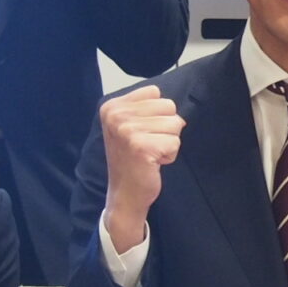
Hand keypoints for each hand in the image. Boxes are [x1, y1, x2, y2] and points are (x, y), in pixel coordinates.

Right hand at [99, 86, 182, 252]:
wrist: (125, 194)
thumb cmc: (132, 159)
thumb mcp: (130, 125)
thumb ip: (146, 107)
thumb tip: (173, 103)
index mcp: (112, 106)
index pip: (156, 92)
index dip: (157, 114)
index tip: (142, 132)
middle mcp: (116, 115)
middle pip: (169, 106)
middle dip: (166, 128)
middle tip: (148, 145)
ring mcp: (126, 130)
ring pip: (175, 124)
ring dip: (168, 142)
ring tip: (150, 153)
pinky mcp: (140, 147)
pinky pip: (175, 142)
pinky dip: (170, 155)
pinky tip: (153, 163)